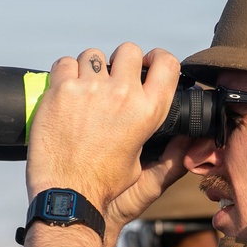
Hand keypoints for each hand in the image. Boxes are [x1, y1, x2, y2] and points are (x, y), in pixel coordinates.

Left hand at [25, 43, 180, 205]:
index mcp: (148, 112)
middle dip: (121, 62)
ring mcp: (90, 90)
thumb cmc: (105, 186)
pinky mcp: (61, 90)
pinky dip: (65, 74)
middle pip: (129, 51)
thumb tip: (185, 139)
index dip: (157, 59)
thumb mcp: (142, 166)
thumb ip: (163, 148)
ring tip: (85, 92)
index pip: (167, 64)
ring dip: (90, 69)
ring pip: (94, 55)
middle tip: (111, 80)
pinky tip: (66, 94)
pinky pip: (65, 63)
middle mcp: (123, 95)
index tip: (147, 64)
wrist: (68, 195)